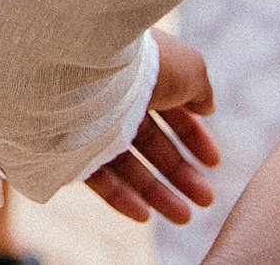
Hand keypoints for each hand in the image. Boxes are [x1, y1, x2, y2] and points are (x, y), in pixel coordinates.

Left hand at [84, 28, 219, 223]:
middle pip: (150, 141)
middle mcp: (113, 97)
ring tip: (184, 217)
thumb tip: (207, 108)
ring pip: (125, 164)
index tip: (214, 164)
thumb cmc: (141, 63)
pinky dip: (120, 196)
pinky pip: (95, 176)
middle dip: (180, 173)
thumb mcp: (186, 68)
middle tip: (206, 200)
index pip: (169, 111)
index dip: (193, 137)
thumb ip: (200, 89)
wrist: (80, 63)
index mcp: (139, 74)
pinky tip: (145, 215)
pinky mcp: (65, 145)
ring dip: (156, 193)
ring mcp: (89, 121)